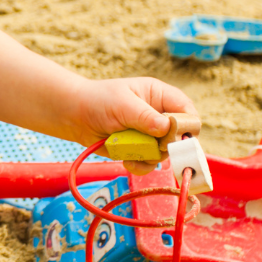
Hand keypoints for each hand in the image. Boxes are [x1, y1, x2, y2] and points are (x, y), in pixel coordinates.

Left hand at [74, 76, 198, 173]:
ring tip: (130, 150)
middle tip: (153, 148)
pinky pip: (150, 163)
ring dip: (150, 156)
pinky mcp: (140, 149)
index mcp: (160, 96)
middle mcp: (159, 116)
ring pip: (166, 153)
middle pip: (182, 137)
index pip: (187, 112)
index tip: (174, 137)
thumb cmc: (97, 101)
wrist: (74, 116)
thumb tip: (168, 129)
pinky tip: (127, 160)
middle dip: (168, 145)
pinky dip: (141, 165)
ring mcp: (150, 134)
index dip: (186, 126)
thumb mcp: (122, 104)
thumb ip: (145, 116)